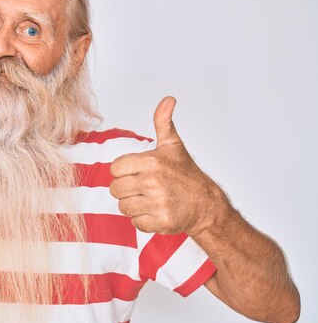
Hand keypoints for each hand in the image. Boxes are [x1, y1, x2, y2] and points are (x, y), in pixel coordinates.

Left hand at [109, 96, 229, 234]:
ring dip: (133, 206)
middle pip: (115, 189)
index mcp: (151, 161)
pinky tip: (155, 212)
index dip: (123, 172)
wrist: (207, 205)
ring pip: (123, 207)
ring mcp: (157, 203)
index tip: (137, 173)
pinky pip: (135, 223)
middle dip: (126, 190)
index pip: (115, 169)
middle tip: (143, 188)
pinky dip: (142, 220)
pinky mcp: (161, 222)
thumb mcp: (173, 145)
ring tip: (149, 200)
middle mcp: (153, 182)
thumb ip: (163, 122)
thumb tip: (168, 99)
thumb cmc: (186, 174)